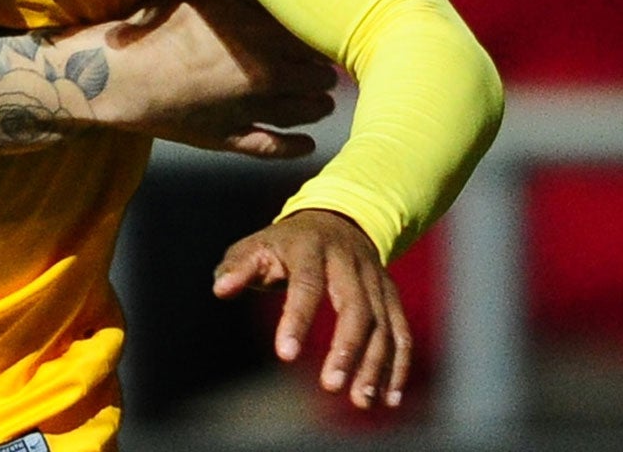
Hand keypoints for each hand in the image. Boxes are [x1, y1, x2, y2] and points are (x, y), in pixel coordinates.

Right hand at [99, 0, 336, 156]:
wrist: (121, 75)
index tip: (323, 36)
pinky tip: (307, 143)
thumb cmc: (157, 27)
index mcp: (263, 36)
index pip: (312, 39)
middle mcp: (267, 75)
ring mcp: (251, 110)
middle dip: (324, 73)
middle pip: (317, 77)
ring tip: (323, 102)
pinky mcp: (231, 136)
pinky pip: (275, 147)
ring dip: (319, 106)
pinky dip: (296, 146)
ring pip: (304, 113)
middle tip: (325, 69)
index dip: (321, 38)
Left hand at [214, 208, 412, 409]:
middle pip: (356, 307)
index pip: (306, 284)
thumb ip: (238, 268)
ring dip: (375, 365)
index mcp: (310, 248)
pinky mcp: (390, 295)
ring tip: (361, 401)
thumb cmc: (284, 244)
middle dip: (346, 349)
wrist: (334, 220)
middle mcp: (349, 262)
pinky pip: (401, 331)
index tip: (285, 355)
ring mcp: (374, 278)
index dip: (296, 319)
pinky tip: (389, 397)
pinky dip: (398, 364)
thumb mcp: (257, 246)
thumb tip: (221, 289)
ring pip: (383, 323)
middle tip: (331, 386)